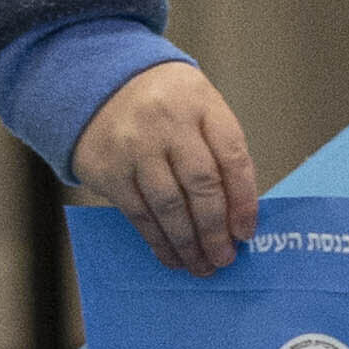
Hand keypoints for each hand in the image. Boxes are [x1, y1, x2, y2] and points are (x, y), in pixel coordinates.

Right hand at [72, 61, 259, 274]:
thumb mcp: (200, 108)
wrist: (101, 83)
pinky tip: (172, 256)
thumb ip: (220, 152)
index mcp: (201, 103)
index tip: (247, 232)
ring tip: (202, 266)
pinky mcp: (109, 169)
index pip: (232, 156)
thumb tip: (237, 215)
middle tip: (225, 258)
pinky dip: (158, 240)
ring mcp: (135, 146)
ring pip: (168, 205)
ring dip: (188, 243)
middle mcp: (168, 122)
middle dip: (216, 230)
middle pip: (201, 185)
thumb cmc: (164, 104)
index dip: (244, 200)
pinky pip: (139, 213)